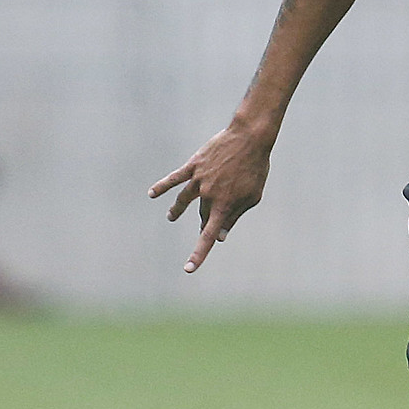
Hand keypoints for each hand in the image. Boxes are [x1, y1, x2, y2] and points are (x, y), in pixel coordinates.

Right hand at [147, 120, 275, 272]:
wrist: (249, 140)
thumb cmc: (255, 169)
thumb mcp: (252, 196)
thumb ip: (234, 216)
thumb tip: (221, 237)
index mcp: (224, 206)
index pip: (209, 236)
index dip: (199, 254)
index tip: (188, 269)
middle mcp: (208, 195)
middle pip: (202, 215)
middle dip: (204, 222)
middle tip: (205, 226)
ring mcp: (199, 180)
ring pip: (183, 200)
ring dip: (177, 210)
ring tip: (172, 218)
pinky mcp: (193, 166)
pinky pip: (174, 178)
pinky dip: (162, 186)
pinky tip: (152, 194)